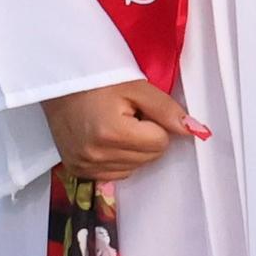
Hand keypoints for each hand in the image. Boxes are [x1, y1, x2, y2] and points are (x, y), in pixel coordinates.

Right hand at [41, 79, 208, 182]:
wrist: (60, 82)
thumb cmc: (99, 81)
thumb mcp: (136, 87)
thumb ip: (166, 109)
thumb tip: (195, 130)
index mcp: (112, 133)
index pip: (160, 142)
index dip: (157, 124)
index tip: (140, 109)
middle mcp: (96, 155)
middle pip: (149, 158)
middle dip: (147, 137)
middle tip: (128, 115)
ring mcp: (85, 166)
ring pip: (134, 168)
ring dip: (134, 149)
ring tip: (116, 124)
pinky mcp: (77, 171)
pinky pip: (115, 174)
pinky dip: (119, 159)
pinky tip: (107, 138)